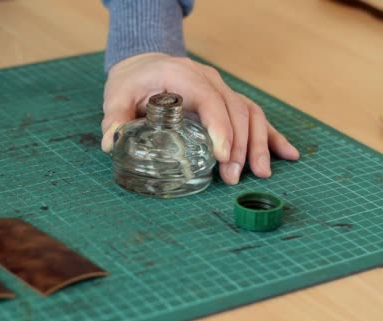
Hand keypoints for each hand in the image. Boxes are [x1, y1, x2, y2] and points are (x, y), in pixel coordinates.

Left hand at [101, 53, 299, 184]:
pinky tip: (287, 155)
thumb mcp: (117, 96)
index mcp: (184, 75)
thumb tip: (111, 143)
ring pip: (250, 113)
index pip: (209, 99)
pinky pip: (255, 115)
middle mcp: (209, 79)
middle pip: (234, 109)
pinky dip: (271, 136)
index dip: (219, 127)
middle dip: (238, 145)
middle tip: (232, 177)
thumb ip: (115, 119)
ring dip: (257, 144)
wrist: (146, 65)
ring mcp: (222, 89)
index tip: (222, 156)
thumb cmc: (133, 81)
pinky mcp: (227, 100)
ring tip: (260, 174)